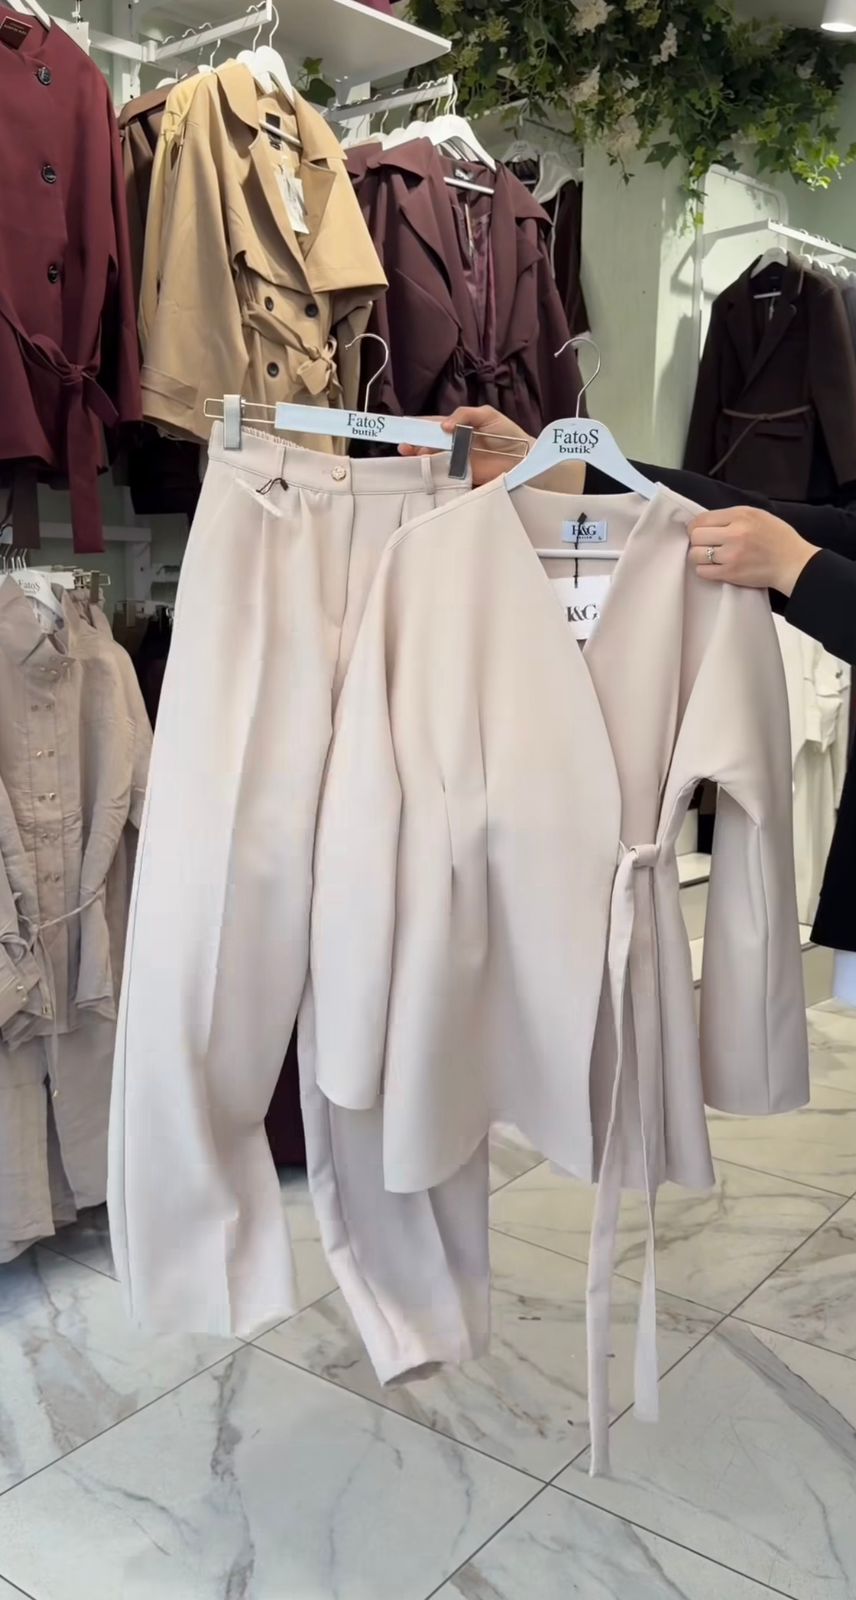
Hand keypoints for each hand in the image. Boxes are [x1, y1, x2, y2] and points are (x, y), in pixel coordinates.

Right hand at [399, 406, 532, 486]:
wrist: (524, 458)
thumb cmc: (508, 433)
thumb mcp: (486, 415)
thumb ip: (464, 415)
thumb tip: (443, 427)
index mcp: (459, 426)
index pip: (434, 424)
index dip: (419, 425)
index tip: (404, 427)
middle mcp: (455, 443)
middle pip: (429, 442)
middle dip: (415, 442)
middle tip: (405, 445)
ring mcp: (457, 460)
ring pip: (433, 457)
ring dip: (420, 456)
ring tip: (410, 454)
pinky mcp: (462, 474)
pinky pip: (444, 473)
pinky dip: (432, 471)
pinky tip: (424, 467)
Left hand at [689, 506, 818, 595]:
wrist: (792, 563)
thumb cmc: (777, 538)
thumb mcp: (758, 515)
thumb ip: (733, 516)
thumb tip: (707, 522)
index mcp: (740, 515)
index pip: (702, 519)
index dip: (696, 526)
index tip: (700, 532)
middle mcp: (734, 533)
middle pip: (696, 536)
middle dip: (697, 541)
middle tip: (705, 545)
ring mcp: (731, 555)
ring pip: (695, 555)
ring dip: (699, 556)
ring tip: (709, 557)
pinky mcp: (731, 574)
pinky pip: (702, 571)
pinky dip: (704, 570)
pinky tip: (713, 568)